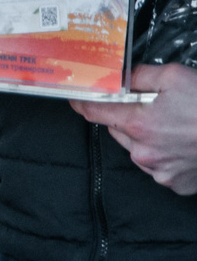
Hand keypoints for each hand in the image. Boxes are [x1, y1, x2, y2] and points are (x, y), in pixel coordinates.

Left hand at [76, 65, 196, 194]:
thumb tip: (120, 77)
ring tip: (176, 126)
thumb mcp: (176, 76)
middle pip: (117, 130)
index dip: (81, 102)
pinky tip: (185, 145)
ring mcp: (158, 171)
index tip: (75, 96)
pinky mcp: (175, 184)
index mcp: (137, 124)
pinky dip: (166, 155)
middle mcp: (142, 152)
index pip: (93, 112)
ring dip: (146, 137)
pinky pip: (159, 167)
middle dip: (127, 117)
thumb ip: (140, 76)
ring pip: (137, 149)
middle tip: (152, 107)